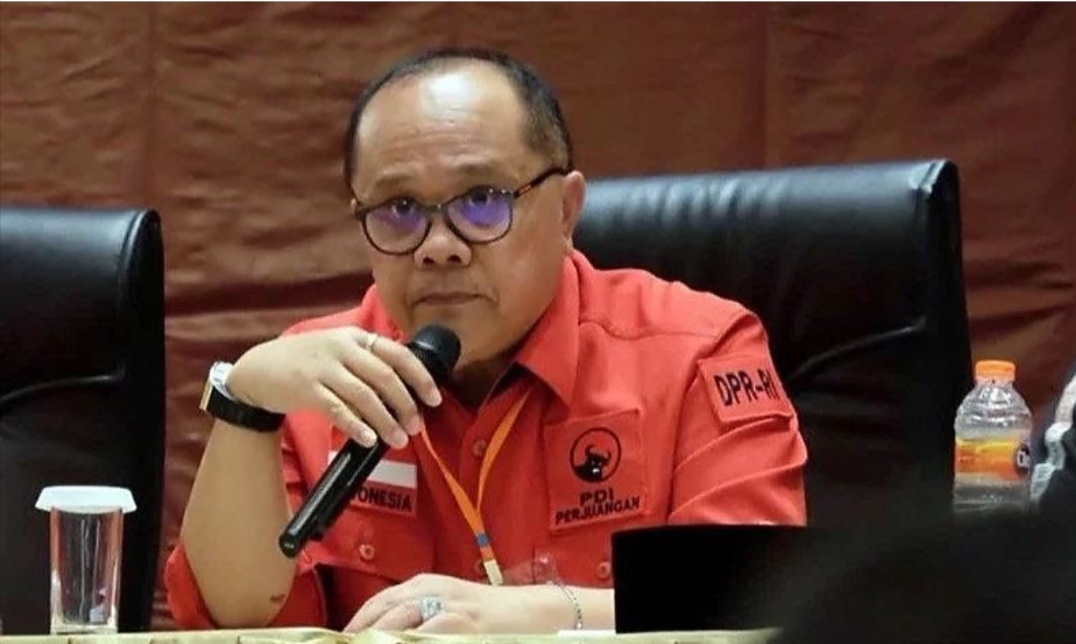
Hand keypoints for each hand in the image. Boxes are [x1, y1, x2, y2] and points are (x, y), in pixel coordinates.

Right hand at [226, 328, 442, 448]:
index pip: (398, 354)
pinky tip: (368, 440)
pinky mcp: (307, 389)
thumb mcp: (338, 349)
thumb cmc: (306, 362)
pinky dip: (357, 426)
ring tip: (398, 440)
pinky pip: (338, 410)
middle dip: (406, 404)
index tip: (435, 399)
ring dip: (386, 421)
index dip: (420, 377)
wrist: (258, 369)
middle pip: (385, 377)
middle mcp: (342, 348)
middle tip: (416, 426)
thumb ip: (368, 360)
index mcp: (355, 337)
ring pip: (365, 396)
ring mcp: (324, 368)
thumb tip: (407, 386)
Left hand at [344, 573, 576, 632]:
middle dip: (361, 634)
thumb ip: (416, 618)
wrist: (535, 612)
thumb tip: (381, 635)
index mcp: (424, 584)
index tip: (341, 640)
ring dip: (379, 638)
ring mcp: (447, 607)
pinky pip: (425, 636)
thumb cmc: (489, 615)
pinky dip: (409, 641)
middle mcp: (432, 590)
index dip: (355, 627)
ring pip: (399, 624)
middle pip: (382, 614)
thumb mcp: (448, 605)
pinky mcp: (463, 623)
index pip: (377, 605)